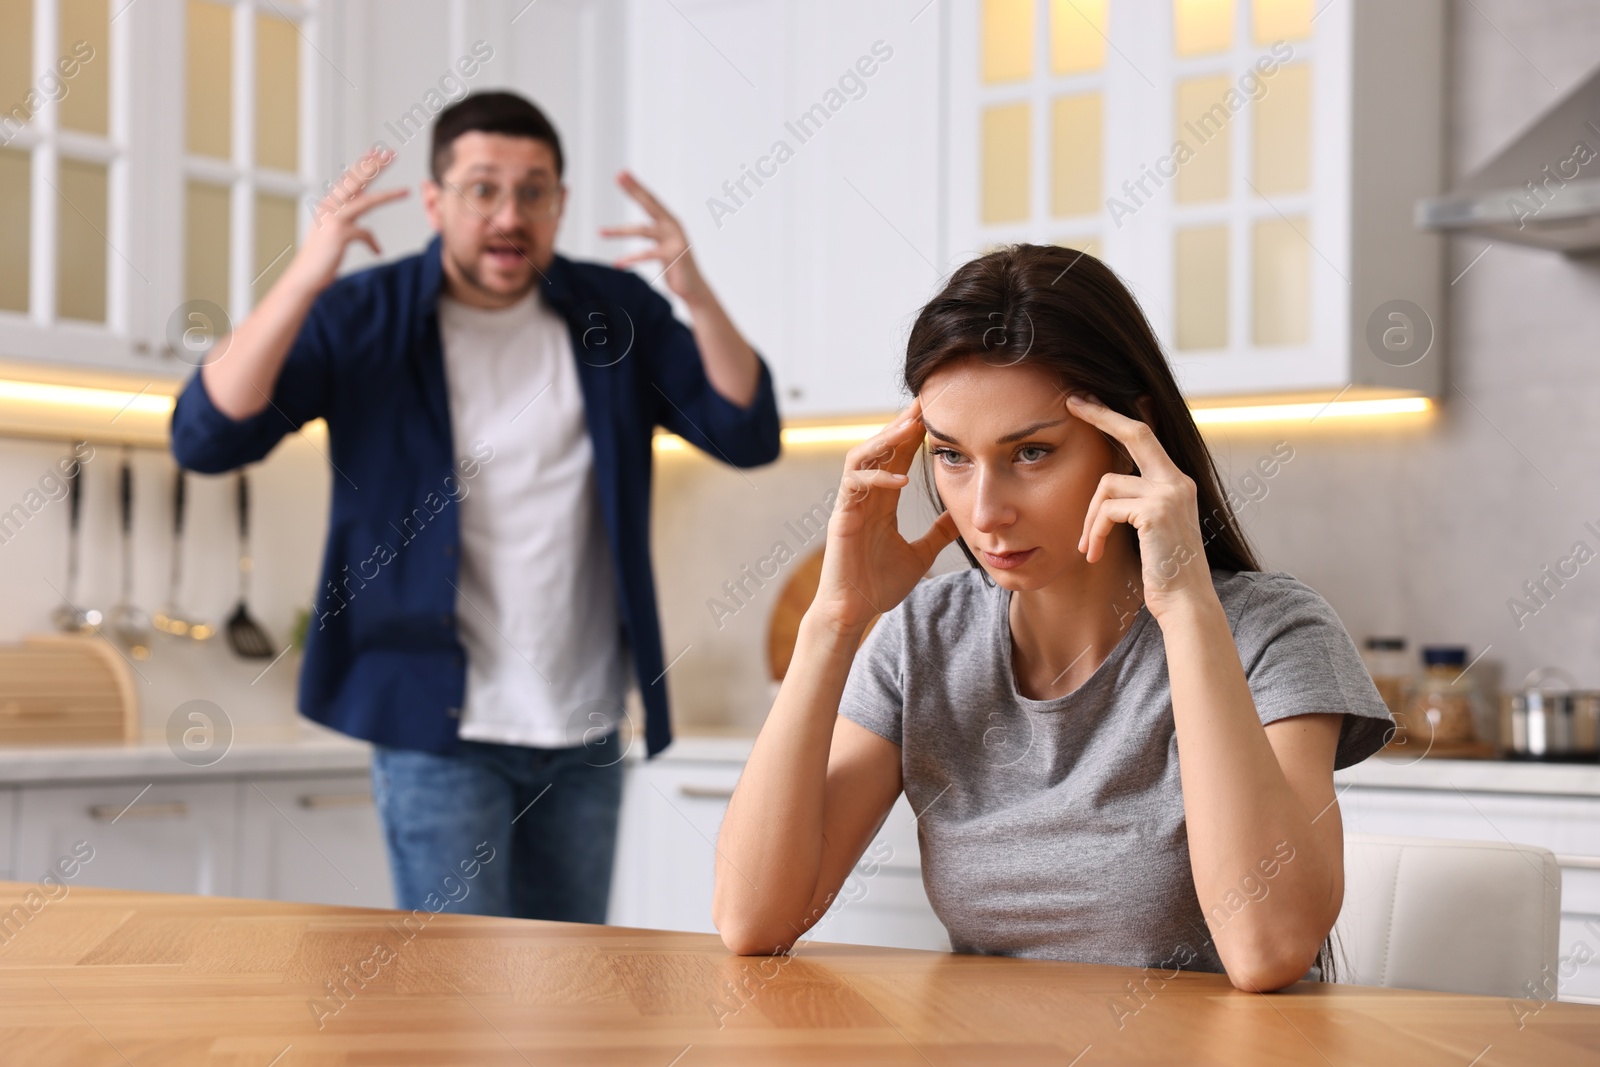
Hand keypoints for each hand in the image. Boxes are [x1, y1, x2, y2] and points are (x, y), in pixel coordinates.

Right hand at [286, 146, 408, 294]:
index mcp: (329, 203)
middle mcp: (330, 206)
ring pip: (366, 200)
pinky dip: (373, 243)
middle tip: (391, 153)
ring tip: (405, 192)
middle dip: (375, 165)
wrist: (305, 275)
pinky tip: (378, 252)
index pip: (349, 178)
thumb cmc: (322, 257)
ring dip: (388, 195)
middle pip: (356, 180)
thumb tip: (367, 231)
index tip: (376, 151)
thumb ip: (350, 225)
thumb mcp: (337, 236)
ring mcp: (334, 218)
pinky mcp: (339, 232)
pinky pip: (365, 233)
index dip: (363, 164)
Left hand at [600, 171, 707, 302]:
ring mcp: (674, 239)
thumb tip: (638, 229)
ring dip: (619, 231)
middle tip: (618, 175)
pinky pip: (647, 255)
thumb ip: (653, 235)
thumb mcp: (662, 247)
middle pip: (649, 204)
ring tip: (600, 232)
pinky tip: (617, 263)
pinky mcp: (674, 255)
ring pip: (642, 230)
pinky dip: (631, 259)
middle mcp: (672, 226)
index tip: (621, 173)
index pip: (649, 200)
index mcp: (669, 222)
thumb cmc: (676, 267)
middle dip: (633, 190)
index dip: (636, 186)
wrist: (694, 288)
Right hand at [810, 397, 959, 635]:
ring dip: (885, 439)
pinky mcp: (841, 518)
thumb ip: (938, 533)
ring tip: (910, 427)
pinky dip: (876, 478)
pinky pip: (854, 486)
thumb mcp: (920, 554)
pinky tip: (901, 478)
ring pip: (862, 456)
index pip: (898, 457)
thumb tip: (961, 517)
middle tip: (924, 403)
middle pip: (880, 448)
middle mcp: (865, 497)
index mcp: (882, 501)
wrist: (853, 613)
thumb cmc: (878, 585)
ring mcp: (851, 505)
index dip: (914, 434)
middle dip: (901, 425)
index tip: (937, 413)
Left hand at [1068, 394, 1216, 619]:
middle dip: (1101, 414)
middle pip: (1135, 433)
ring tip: (1088, 547)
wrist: (1184, 602)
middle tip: (1072, 401)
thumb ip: (1137, 502)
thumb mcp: (1151, 528)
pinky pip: (1107, 510)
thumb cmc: (1163, 570)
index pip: (1145, 437)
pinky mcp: (1155, 511)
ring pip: (1107, 485)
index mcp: (1177, 482)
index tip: (1091, 402)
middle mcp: (1178, 481)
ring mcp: (1169, 493)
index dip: (1117, 417)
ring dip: (1089, 519)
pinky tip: (1095, 555)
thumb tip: (1108, 485)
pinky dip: (1094, 532)